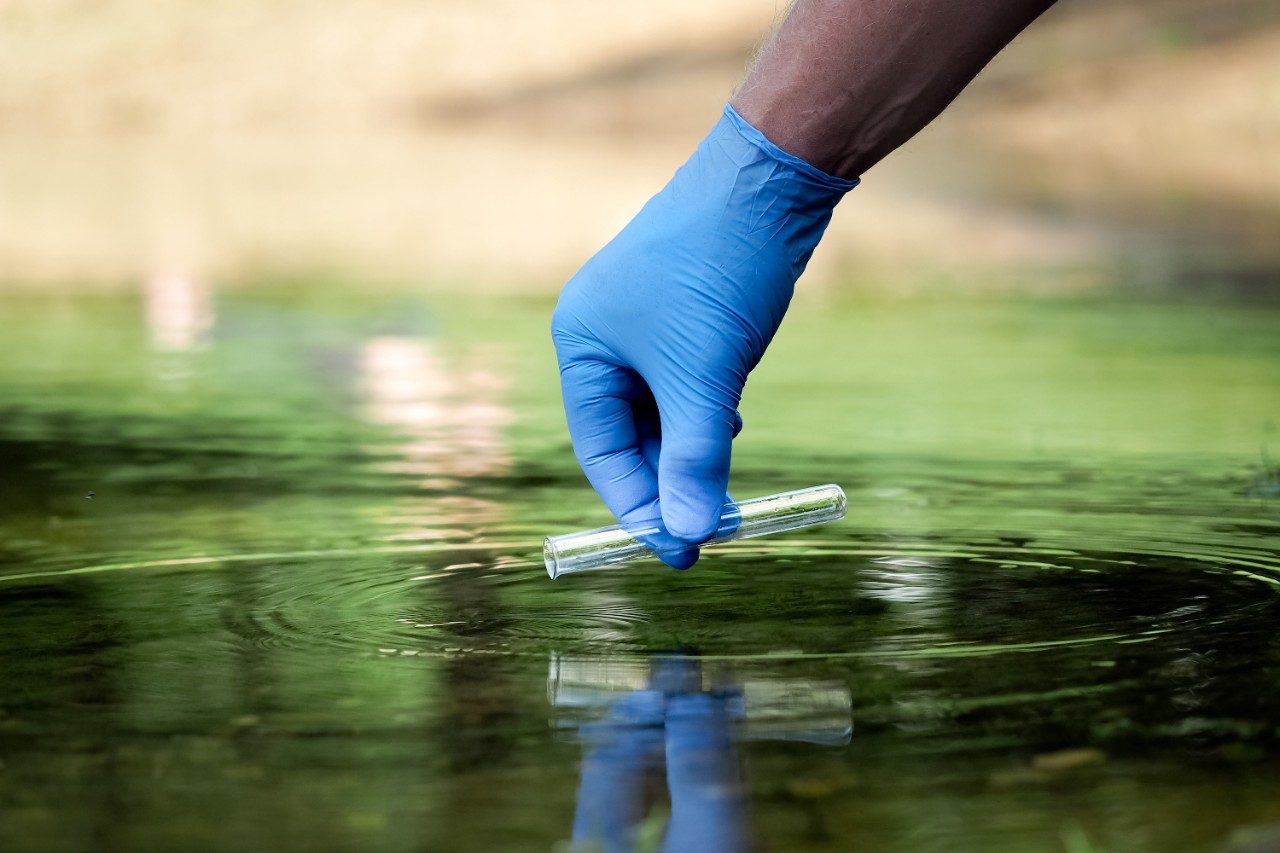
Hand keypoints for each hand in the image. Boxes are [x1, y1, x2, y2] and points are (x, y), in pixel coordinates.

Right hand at [552, 105, 855, 567]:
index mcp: (581, 344)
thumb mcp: (705, 376)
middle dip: (668, 482)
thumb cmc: (719, 270)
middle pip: (628, 434)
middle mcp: (603, 335)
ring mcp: (645, 322)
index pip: (600, 450)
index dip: (637, 508)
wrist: (771, 179)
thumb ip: (696, 458)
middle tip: (710, 531)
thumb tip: (692, 536)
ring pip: (661, 410)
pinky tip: (731, 422)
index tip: (679, 555)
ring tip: (725, 485)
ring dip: (691, 449)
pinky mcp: (685, 313)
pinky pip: (685, 382)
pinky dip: (706, 412)